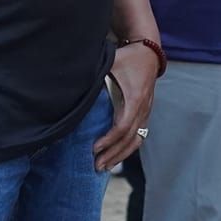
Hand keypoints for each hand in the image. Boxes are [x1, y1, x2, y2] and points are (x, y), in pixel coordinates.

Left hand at [93, 42, 159, 170]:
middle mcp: (144, 108)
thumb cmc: (127, 58)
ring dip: (121, 155)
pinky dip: (127, 149)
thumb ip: (94, 74)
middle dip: (113, 154)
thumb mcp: (111, 62)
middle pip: (130, 138)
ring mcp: (147, 112)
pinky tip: (116, 157)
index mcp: (136, 98)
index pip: (123, 126)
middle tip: (96, 165)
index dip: (109, 140)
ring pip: (137, 141)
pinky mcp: (146, 114)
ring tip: (105, 167)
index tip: (94, 148)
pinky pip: (139, 136)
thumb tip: (70, 85)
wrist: (149, 53)